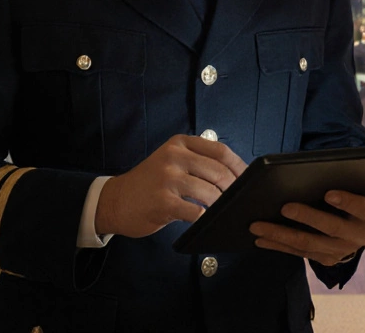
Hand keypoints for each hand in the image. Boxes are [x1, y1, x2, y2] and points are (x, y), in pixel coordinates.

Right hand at [95, 134, 247, 238]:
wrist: (115, 200)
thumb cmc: (149, 183)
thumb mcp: (171, 161)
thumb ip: (197, 161)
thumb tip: (235, 175)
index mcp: (179, 144)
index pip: (220, 151)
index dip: (239, 167)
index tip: (249, 180)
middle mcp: (174, 157)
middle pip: (219, 171)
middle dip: (233, 189)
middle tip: (238, 201)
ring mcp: (168, 178)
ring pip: (210, 192)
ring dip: (221, 205)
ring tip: (223, 212)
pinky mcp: (164, 202)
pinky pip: (195, 212)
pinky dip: (206, 219)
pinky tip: (207, 221)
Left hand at [249, 190, 364, 266]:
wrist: (354, 226)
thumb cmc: (347, 197)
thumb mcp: (351, 188)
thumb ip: (338, 181)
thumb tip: (308, 172)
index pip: (363, 207)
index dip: (347, 201)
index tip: (328, 193)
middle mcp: (360, 236)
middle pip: (332, 228)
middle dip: (307, 217)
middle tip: (284, 207)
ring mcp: (342, 251)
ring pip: (310, 243)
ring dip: (281, 234)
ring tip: (258, 226)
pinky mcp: (325, 260)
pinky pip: (298, 253)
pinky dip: (278, 245)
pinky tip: (260, 238)